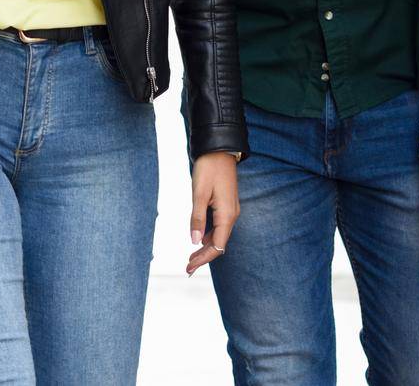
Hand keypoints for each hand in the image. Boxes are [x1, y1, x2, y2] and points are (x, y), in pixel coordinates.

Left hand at [187, 152, 239, 274]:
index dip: (203, 259)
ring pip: (218, 236)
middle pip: (218, 244)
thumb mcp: (199, 194)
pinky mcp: (226, 205)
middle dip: (203, 257)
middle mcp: (231, 215)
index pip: (216, 246)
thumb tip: (193, 242)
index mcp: (226, 215)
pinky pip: (218, 227)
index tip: (188, 268)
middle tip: (187, 269)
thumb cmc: (209, 169)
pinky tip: (199, 240)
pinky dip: (208, 236)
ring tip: (190, 259)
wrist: (220, 150)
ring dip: (205, 248)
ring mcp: (230, 210)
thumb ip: (196, 218)